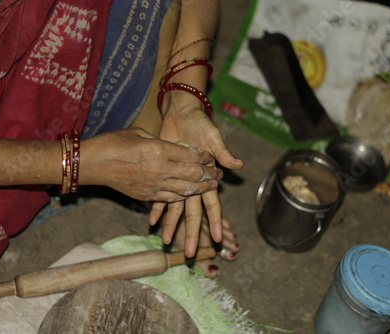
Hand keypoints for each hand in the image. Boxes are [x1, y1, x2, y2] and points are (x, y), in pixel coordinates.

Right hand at [79, 128, 222, 201]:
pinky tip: (190, 195)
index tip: (212, 157)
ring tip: (212, 186)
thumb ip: (159, 141)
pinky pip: (170, 199)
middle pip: (192, 174)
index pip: (191, 155)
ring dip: (201, 188)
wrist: (92, 164)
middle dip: (209, 174)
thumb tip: (175, 147)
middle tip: (219, 174)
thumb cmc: (113, 143)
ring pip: (185, 190)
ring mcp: (153, 185)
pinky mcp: (146, 196)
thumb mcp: (139, 133)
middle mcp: (160, 169)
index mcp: (159, 150)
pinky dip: (183, 197)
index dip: (205, 157)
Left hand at [149, 103, 243, 256]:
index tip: (216, 238)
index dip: (215, 221)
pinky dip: (157, 207)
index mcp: (208, 177)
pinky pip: (161, 195)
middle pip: (193, 213)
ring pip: (176, 208)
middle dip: (192, 232)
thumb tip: (238, 165)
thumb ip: (222, 151)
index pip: (212, 204)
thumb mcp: (212, 136)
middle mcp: (195, 184)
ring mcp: (180, 181)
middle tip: (189, 252)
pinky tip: (151, 219)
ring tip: (166, 240)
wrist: (181, 115)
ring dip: (172, 224)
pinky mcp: (166, 175)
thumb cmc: (201, 124)